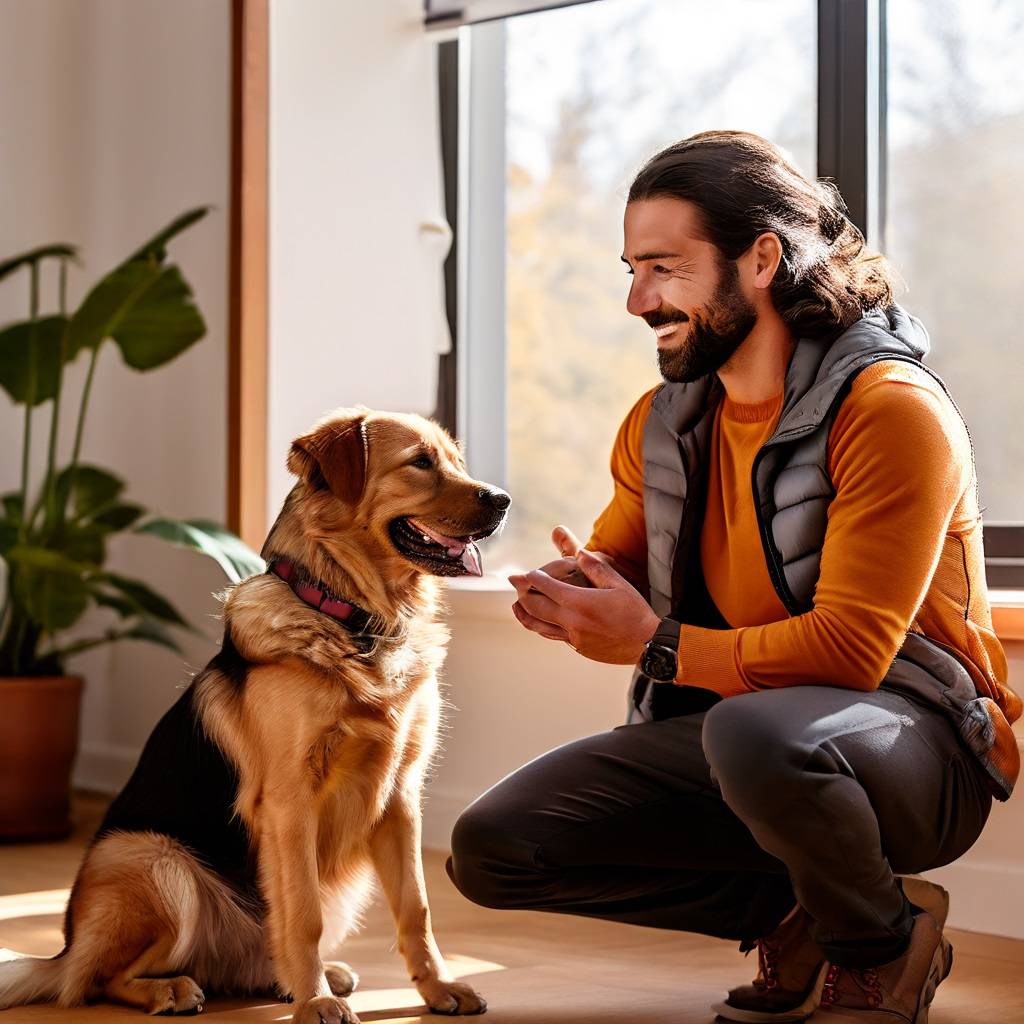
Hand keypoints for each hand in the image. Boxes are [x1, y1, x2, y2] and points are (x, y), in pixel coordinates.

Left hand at [509, 527, 659, 664]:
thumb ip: (596, 568)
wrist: (647, 644)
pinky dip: (542, 627)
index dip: (534, 578)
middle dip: (522, 592)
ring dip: (525, 614)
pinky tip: (539, 623)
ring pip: (540, 625)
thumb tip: (580, 553)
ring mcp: (573, 637)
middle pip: (536, 606)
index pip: (547, 587)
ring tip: (516, 606)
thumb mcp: (618, 585)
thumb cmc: (635, 612)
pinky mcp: (578, 648)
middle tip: (512, 581)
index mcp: (580, 603)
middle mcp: (572, 621)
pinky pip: (553, 636)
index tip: (526, 572)